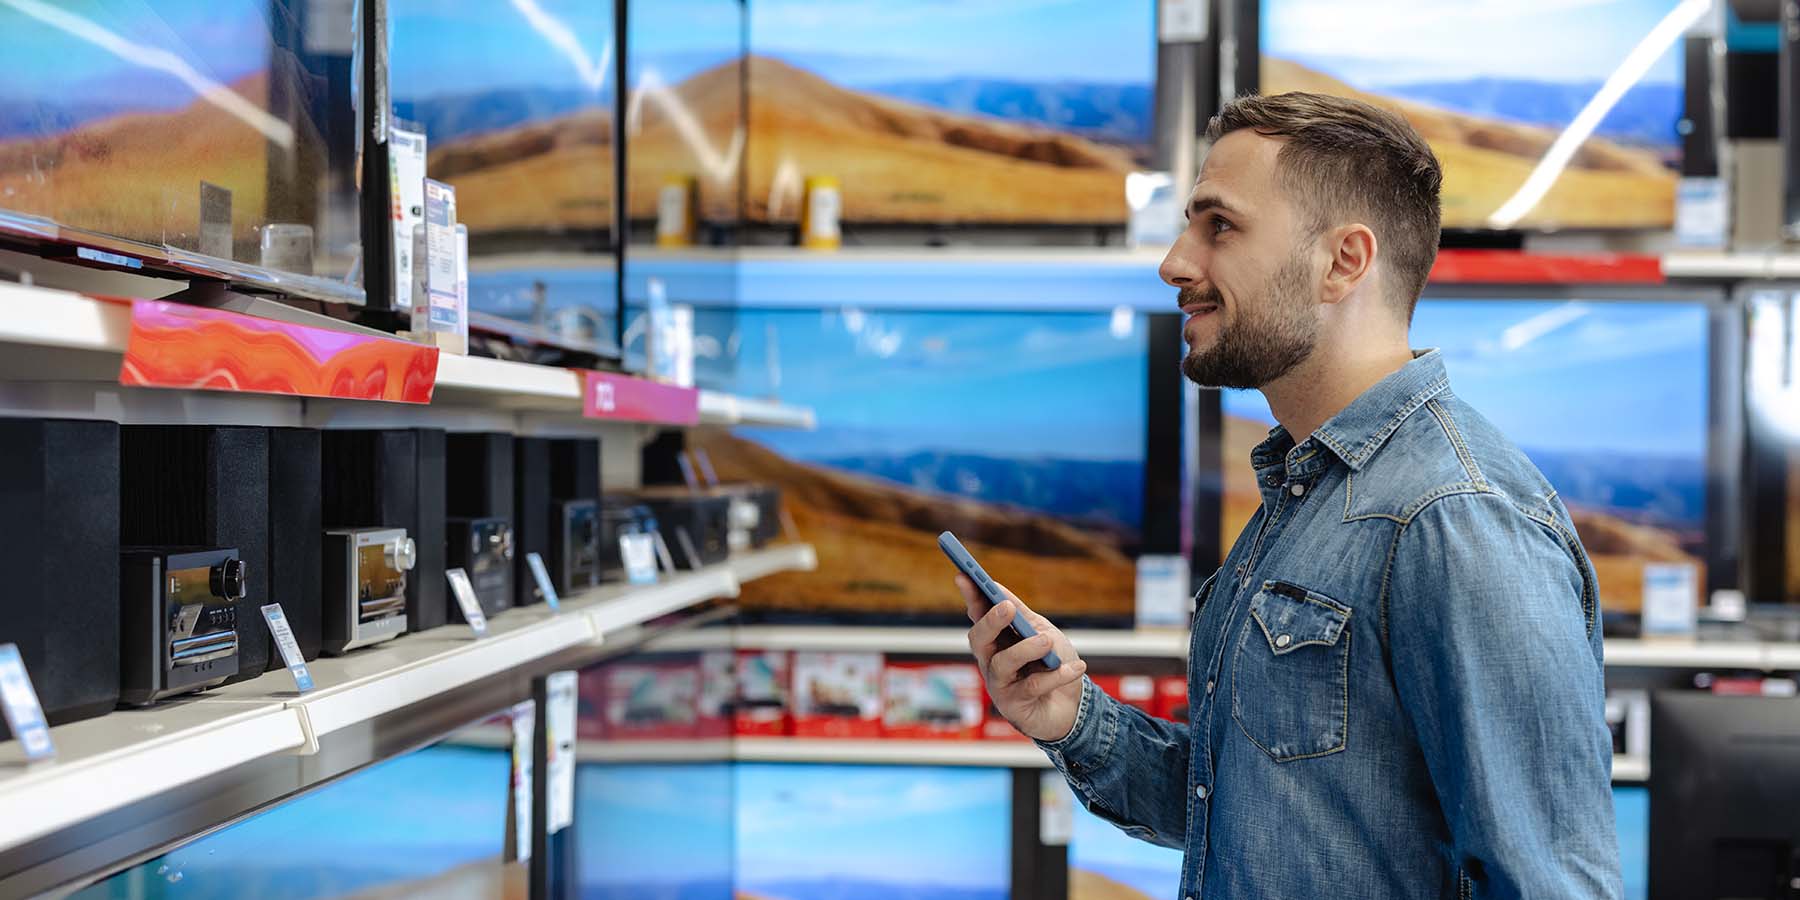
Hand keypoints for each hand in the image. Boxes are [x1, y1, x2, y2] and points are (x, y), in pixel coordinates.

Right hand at [959, 575, 1088, 742]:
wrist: (1073, 708)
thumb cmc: (1053, 666)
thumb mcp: (1043, 633)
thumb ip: (1022, 615)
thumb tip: (997, 588)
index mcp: (996, 640)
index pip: (978, 615)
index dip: (969, 596)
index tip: (964, 574)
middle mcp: (991, 661)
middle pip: (979, 639)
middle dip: (990, 621)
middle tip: (1007, 607)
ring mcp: (1000, 685)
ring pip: (1002, 663)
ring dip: (1024, 649)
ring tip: (1045, 642)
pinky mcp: (1014, 706)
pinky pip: (1033, 686)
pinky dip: (1056, 675)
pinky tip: (1075, 668)